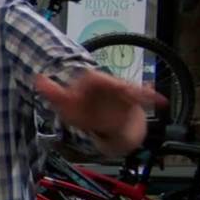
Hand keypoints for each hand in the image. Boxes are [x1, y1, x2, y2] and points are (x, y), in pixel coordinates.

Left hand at [35, 70, 165, 137]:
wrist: (103, 122)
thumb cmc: (85, 111)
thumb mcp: (67, 105)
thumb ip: (53, 93)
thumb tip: (37, 78)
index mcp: (92, 81)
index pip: (92, 78)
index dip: (92, 80)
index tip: (93, 78)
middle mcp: (108, 84)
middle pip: (114, 84)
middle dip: (119, 86)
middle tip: (124, 88)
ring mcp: (122, 92)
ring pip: (130, 89)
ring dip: (138, 92)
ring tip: (147, 93)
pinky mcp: (133, 101)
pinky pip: (144, 98)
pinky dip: (152, 98)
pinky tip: (162, 101)